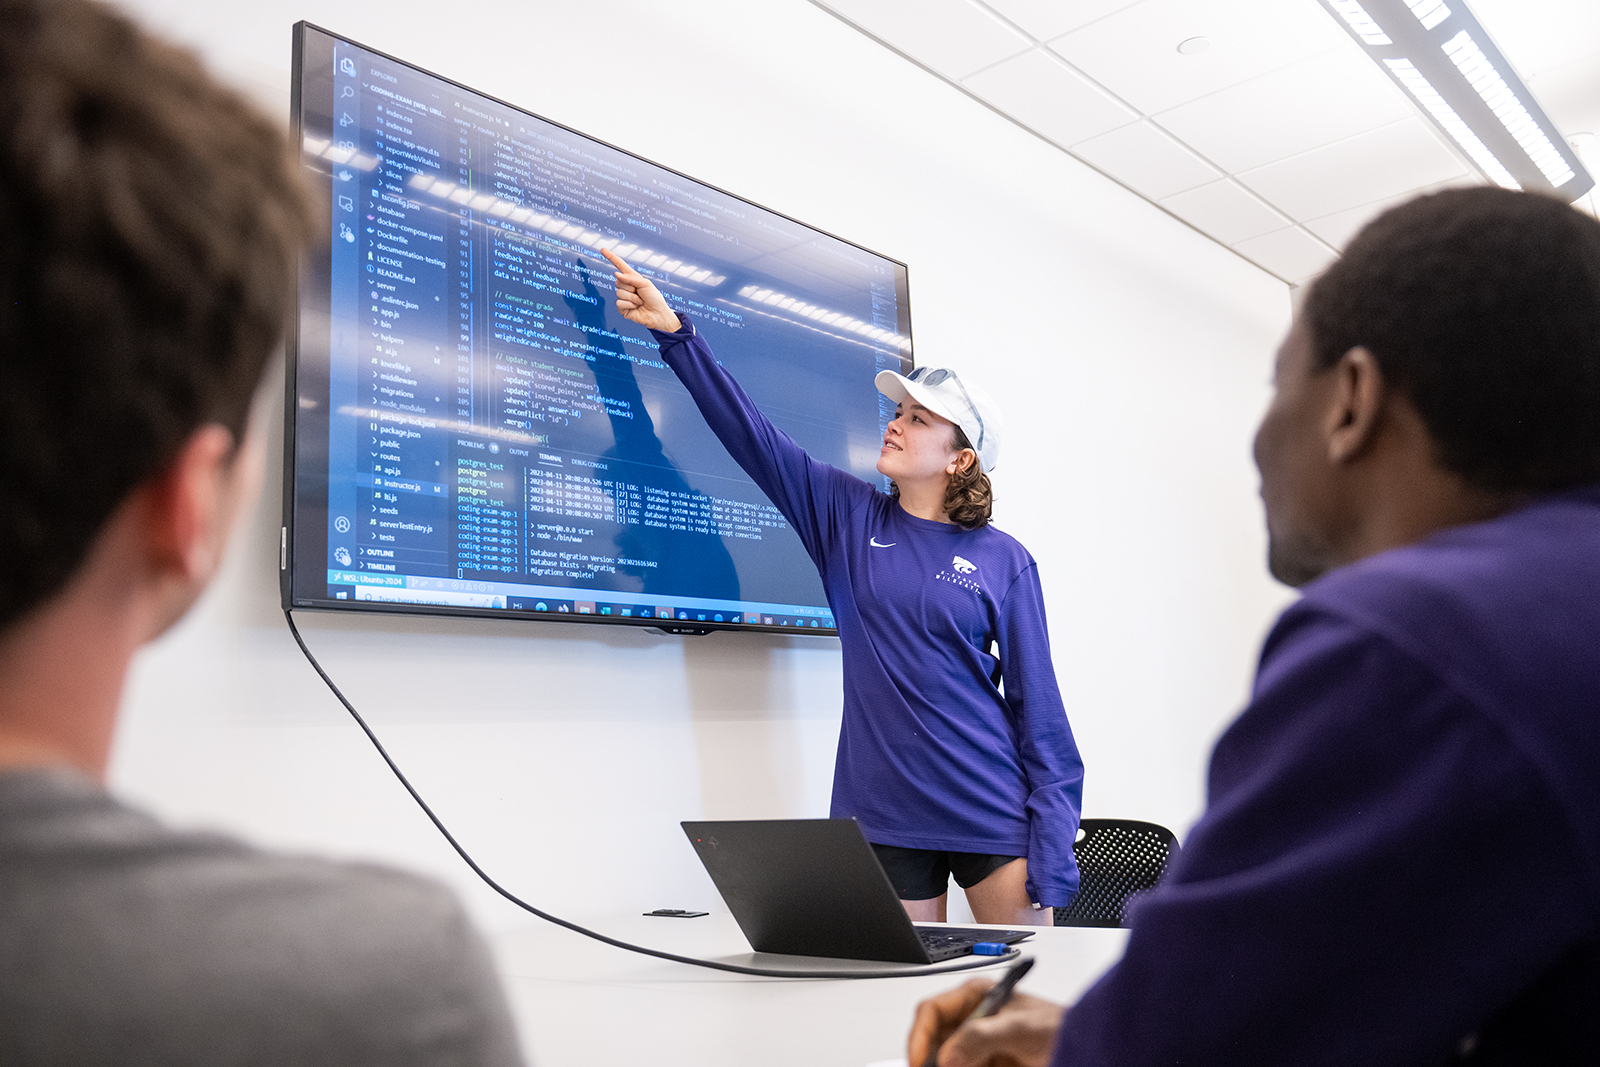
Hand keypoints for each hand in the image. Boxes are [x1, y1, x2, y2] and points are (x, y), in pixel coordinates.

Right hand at [600, 247, 680, 332]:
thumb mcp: (645, 283)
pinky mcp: (622, 308)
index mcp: (632, 278)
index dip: (611, 257)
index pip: (620, 265)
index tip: (603, 249)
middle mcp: (626, 286)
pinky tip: (636, 307)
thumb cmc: (654, 298)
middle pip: (618, 281)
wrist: (658, 314)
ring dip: (632, 298)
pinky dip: (629, 305)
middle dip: (631, 287)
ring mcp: (623, 297)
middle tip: (640, 293)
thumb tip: (616, 274)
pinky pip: (619, 303)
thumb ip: (630, 278)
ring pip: (619, 293)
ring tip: (640, 301)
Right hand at [909, 979, 1064, 1066]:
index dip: (918, 1035)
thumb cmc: (1061, 1027)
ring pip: (944, 1062)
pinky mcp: (984, 1066)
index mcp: (975, 998)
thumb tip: (950, 1054)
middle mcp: (971, 1021)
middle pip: (933, 1041)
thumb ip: (983, 1035)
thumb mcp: (1021, 1027)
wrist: (1086, 1048)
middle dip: (929, 1059)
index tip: (918, 1061)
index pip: (931, 1012)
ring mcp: (977, 1047)